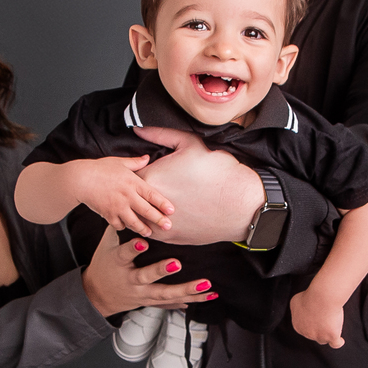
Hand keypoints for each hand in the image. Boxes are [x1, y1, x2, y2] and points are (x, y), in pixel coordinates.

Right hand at [71, 155, 173, 236]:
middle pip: (146, 211)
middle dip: (158, 220)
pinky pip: (119, 225)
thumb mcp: (119, 162)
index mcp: (132, 182)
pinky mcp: (108, 215)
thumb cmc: (99, 168)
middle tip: (168, 227)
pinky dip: (123, 227)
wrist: (79, 179)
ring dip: (143, 229)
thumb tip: (148, 157)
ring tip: (149, 233)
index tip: (172, 210)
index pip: (152, 194)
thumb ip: (135, 162)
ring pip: (134, 222)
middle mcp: (127, 196)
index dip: (163, 203)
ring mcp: (117, 207)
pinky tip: (127, 227)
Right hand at [82, 227, 218, 316]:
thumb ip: (119, 227)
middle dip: (161, 270)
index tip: (143, 241)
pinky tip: (209, 295)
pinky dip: (191, 300)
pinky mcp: (152, 301)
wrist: (99, 295)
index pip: (124, 255)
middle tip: (177, 263)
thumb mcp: (107, 245)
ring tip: (206, 283)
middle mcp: (131, 281)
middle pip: (146, 277)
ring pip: (165, 293)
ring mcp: (142, 294)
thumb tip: (129, 203)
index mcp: (119, 264)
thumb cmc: (105, 263)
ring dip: (187, 289)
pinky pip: (173, 302)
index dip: (133, 249)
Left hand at [132, 126, 263, 244]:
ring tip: (153, 202)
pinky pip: (151, 230)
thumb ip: (160, 134)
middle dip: (135, 191)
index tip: (142, 170)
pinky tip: (164, 214)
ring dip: (142, 209)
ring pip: (138, 216)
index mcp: (150, 178)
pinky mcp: (168, 237)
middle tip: (146, 186)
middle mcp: (148, 204)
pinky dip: (154, 223)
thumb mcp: (189, 144)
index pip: (128, 175)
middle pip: (130, 197)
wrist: (239, 202)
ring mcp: (157, 223)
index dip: (133, 172)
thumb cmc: (216, 171)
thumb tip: (138, 130)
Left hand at [289, 288, 344, 347]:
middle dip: (318, 328)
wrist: (321, 298)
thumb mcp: (296, 301)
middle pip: (314, 335)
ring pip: (323, 339)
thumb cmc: (309, 297)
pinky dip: (338, 342)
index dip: (311, 322)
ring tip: (332, 327)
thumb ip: (296, 309)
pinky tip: (340, 340)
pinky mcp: (331, 336)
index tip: (316, 315)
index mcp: (298, 326)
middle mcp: (307, 334)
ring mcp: (320, 337)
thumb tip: (300, 311)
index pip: (304, 328)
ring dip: (327, 335)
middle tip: (324, 316)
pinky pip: (335, 344)